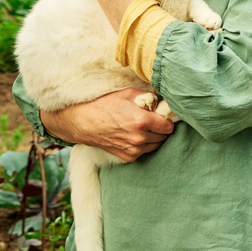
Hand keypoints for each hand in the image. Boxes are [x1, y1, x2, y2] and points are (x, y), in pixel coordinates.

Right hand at [43, 88, 175, 163]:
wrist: (83, 122)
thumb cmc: (104, 105)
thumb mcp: (127, 94)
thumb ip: (148, 96)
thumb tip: (161, 99)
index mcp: (141, 121)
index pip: (168, 126)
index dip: (167, 120)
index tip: (163, 116)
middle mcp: (139, 138)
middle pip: (164, 136)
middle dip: (161, 128)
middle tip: (153, 120)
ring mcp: (133, 149)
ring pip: (156, 145)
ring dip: (154, 137)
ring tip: (143, 128)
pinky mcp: (128, 157)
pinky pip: (144, 152)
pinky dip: (144, 145)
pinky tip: (135, 135)